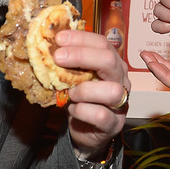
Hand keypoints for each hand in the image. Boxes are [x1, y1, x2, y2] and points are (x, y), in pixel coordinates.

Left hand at [51, 29, 127, 159]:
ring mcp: (121, 102)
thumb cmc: (81, 98)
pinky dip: (81, 111)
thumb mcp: (74, 77)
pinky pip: (100, 114)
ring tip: (69, 92)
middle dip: (81, 56)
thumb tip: (48, 45)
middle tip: (58, 57)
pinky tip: (72, 109)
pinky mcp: (114, 123)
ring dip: (83, 89)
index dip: (81, 38)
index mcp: (113, 63)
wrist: (85, 130)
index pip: (102, 43)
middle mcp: (121, 79)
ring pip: (110, 90)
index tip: (59, 38)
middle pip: (108, 61)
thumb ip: (68, 63)